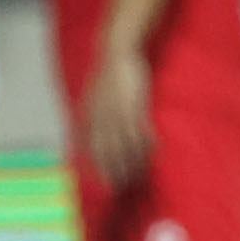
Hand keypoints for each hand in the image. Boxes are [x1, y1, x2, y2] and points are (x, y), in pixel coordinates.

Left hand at [82, 51, 154, 189]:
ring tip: (140, 176)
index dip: (101, 167)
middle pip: (109, 152)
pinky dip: (147, 144)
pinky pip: (141, 131)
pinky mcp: (134, 106)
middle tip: (125, 187)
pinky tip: (154, 152)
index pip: (94, 149)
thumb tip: (85, 139)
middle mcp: (101, 118)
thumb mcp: (91, 99)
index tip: (107, 183)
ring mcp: (117, 113)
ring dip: (134, 162)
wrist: (116, 53)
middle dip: (117, 171)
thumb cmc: (106, 78)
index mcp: (89, 117)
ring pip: (126, 145)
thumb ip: (90, 119)